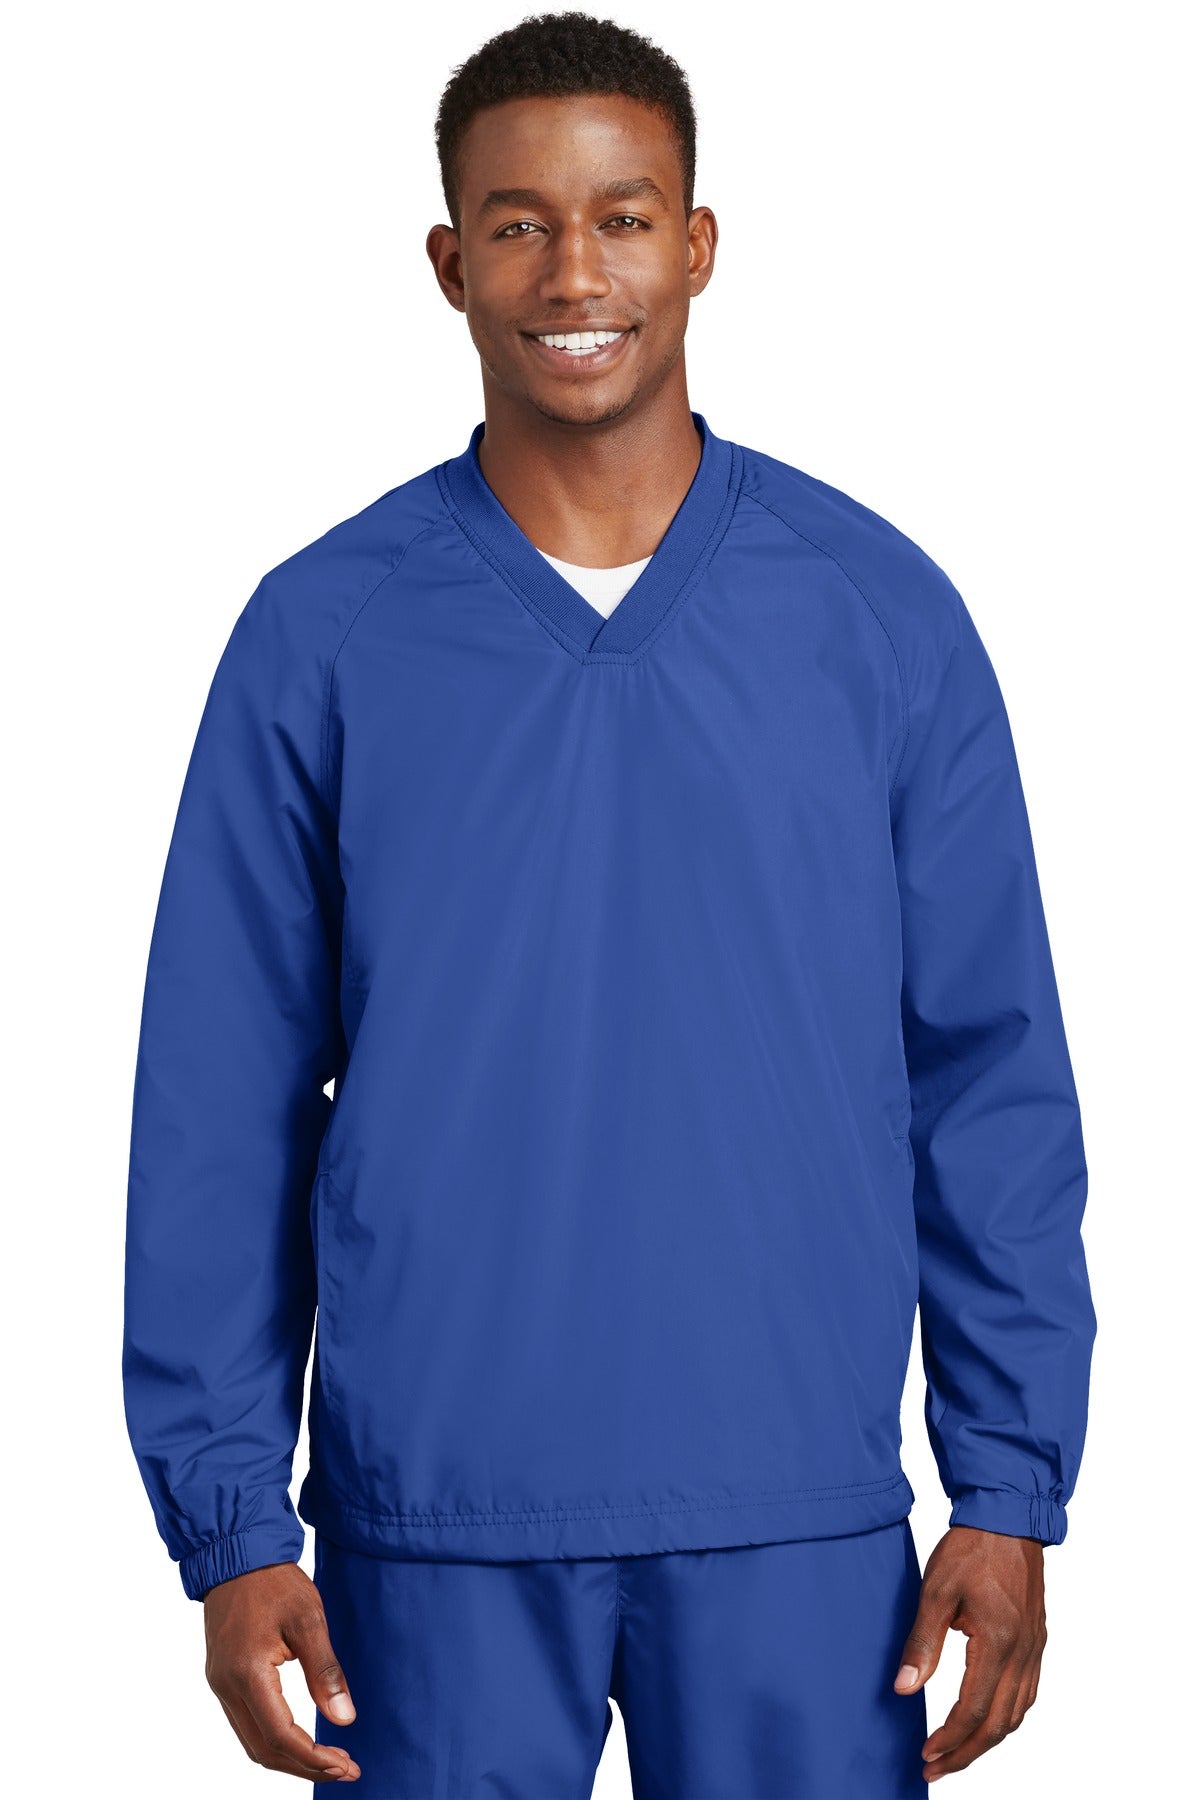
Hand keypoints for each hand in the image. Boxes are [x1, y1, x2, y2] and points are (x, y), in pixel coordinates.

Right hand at [203, 1560, 361, 1782]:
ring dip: (289, 1757)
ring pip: (252, 1741)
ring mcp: (219, 1683)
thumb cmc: (274, 1581)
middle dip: (305, 1766)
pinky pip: (245, 1723)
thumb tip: (345, 1720)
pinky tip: (300, 1738)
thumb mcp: (308, 1619)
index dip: (314, 1758)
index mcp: (246, 1673)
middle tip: (344, 1769)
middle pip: (263, 1749)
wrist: (236, 1553)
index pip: (281, 1736)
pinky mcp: (222, 1677)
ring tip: (328, 1760)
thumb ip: (325, 1671)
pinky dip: (273, 1739)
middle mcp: (226, 1686)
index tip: (346, 1765)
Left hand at [893, 1525, 1046, 1782]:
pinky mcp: (1036, 1641)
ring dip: (987, 1740)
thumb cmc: (970, 1549)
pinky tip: (986, 1721)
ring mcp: (1034, 1648)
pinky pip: (1027, 1694)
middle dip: (967, 1753)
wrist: (1007, 1517)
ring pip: (1017, 1714)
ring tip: (956, 1753)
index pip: (975, 1710)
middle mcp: (1023, 1652)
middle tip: (936, 1768)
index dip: (950, 1738)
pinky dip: (1006, 1717)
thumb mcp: (935, 1590)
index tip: (926, 1755)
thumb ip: (922, 1643)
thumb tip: (904, 1689)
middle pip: (999, 1724)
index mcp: (999, 1641)